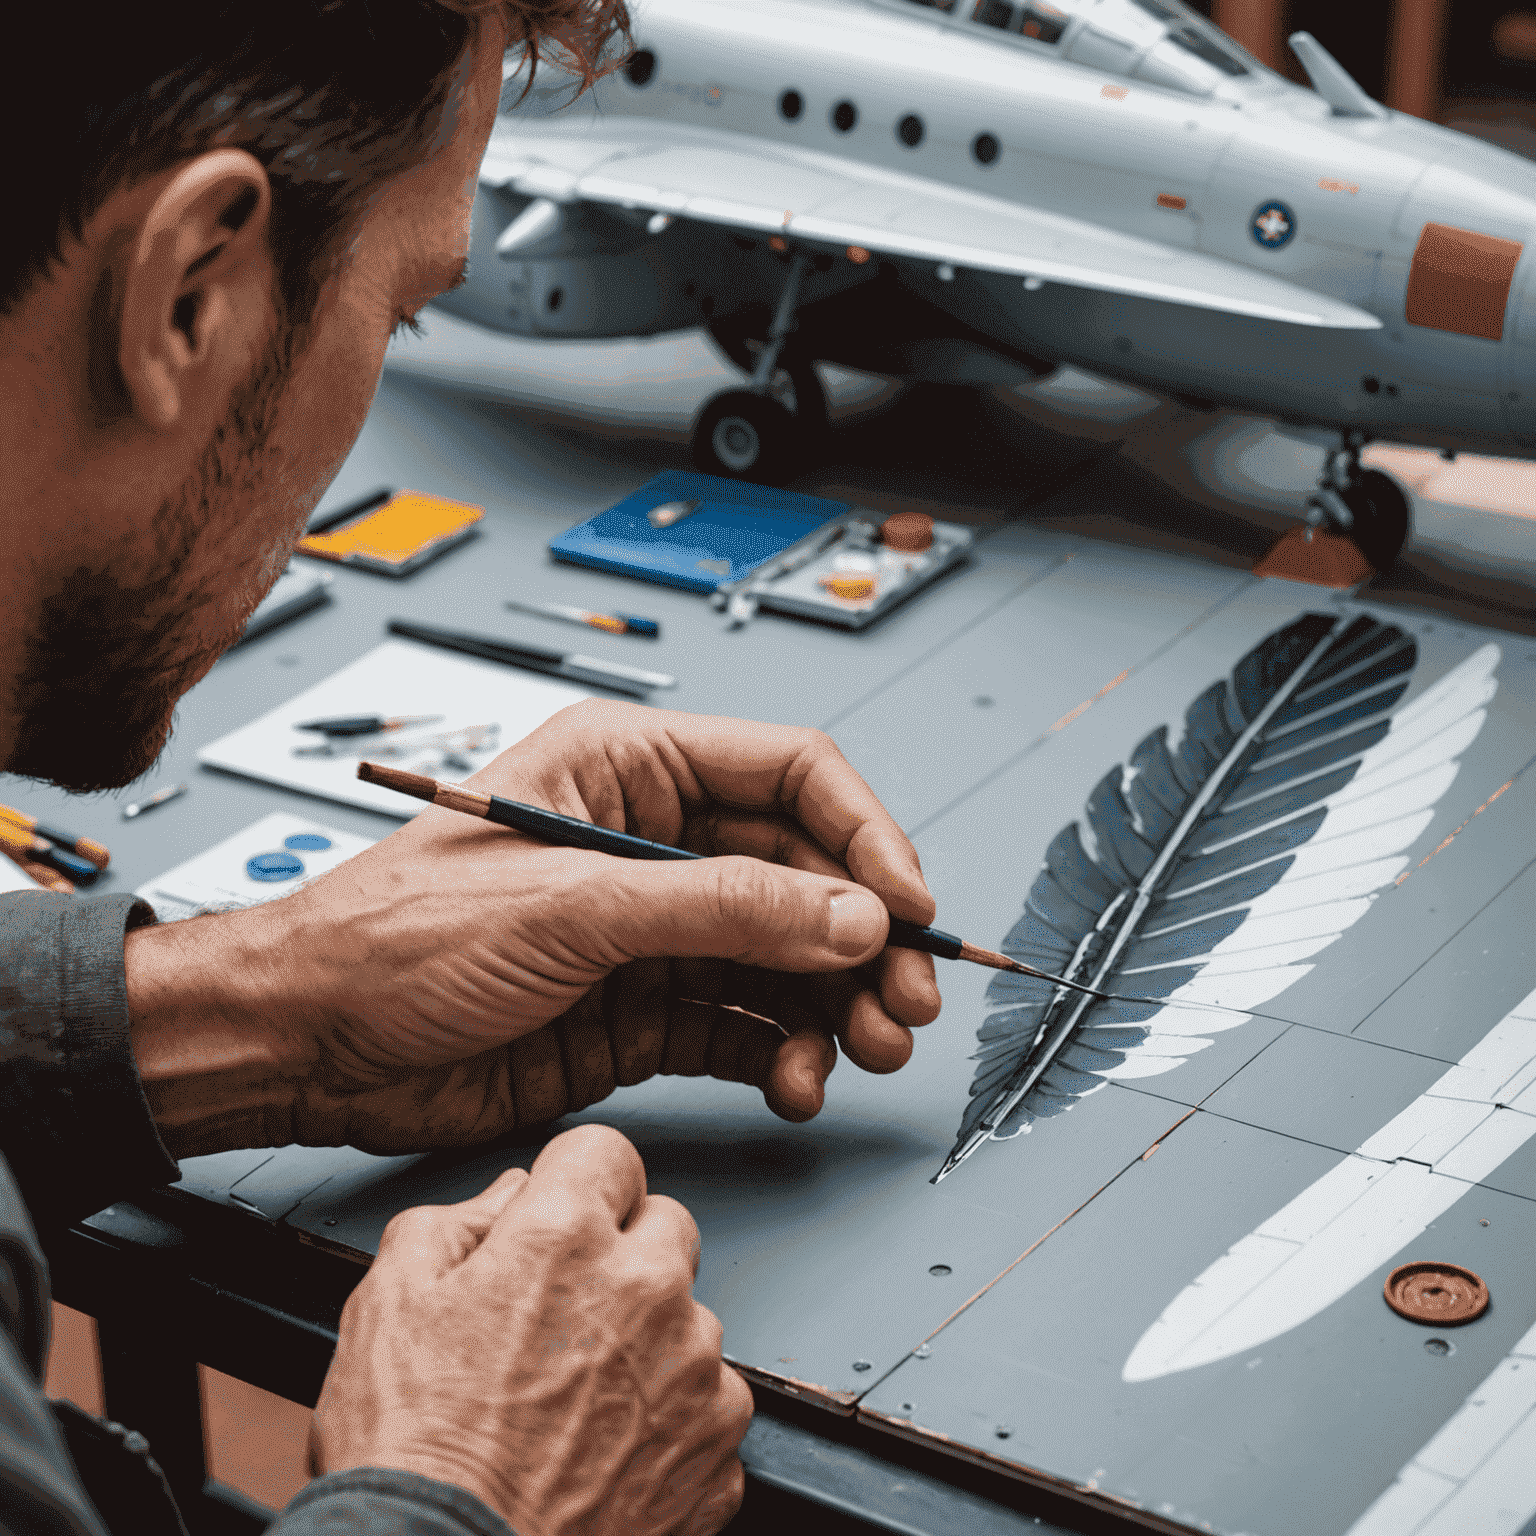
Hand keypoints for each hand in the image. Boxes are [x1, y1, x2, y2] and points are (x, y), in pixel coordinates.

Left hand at [127, 702, 940, 1155]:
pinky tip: (795, 1084)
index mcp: (630, 769)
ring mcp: (652, 932)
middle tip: (902, 1007)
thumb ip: (720, 909)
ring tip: (858, 1054)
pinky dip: (783, 1054)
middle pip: (803, 876)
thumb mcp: (569, 908)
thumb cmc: (398, 938)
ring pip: (785, 957)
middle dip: (862, 941)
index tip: (909, 907)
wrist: (310, 1046)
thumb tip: (851, 916)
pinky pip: (744, 1025)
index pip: (789, 776)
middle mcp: (653, 843)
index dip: (863, 836)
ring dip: (834, 1006)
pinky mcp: (642, 1011)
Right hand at [311, 1125, 752, 1535]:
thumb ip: (453, 1221)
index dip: (574, 1184)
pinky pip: (709, 1406)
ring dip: (649, 1343)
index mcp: (566, 1239)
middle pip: (665, 1226)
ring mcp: (692, 1374)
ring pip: (691, 1320)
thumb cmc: (409, 1455)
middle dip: (622, 1254)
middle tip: (562, 1319)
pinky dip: (670, 1423)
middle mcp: (646, 1291)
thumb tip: (509, 1196)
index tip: (560, 1218)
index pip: (608, 1153)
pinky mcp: (716, 1452)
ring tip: (574, 1405)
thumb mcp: (387, 1305)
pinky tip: (606, 1454)